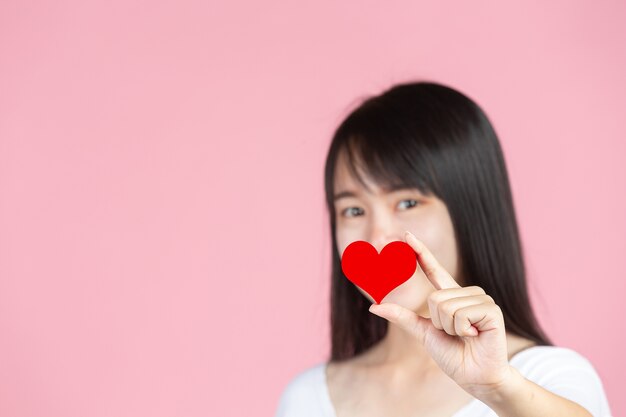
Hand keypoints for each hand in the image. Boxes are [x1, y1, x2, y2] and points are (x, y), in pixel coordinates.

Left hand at [368, 230, 513, 398]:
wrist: (475, 377)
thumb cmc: (452, 356)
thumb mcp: (423, 333)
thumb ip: (402, 317)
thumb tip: (372, 307)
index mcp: (451, 296)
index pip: (432, 268)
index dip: (420, 251)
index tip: (406, 235)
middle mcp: (466, 293)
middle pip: (435, 298)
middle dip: (439, 322)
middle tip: (456, 335)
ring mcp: (481, 299)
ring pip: (446, 305)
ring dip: (451, 328)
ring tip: (467, 336)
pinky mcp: (491, 309)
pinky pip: (461, 314)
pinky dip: (462, 330)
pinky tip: (476, 336)